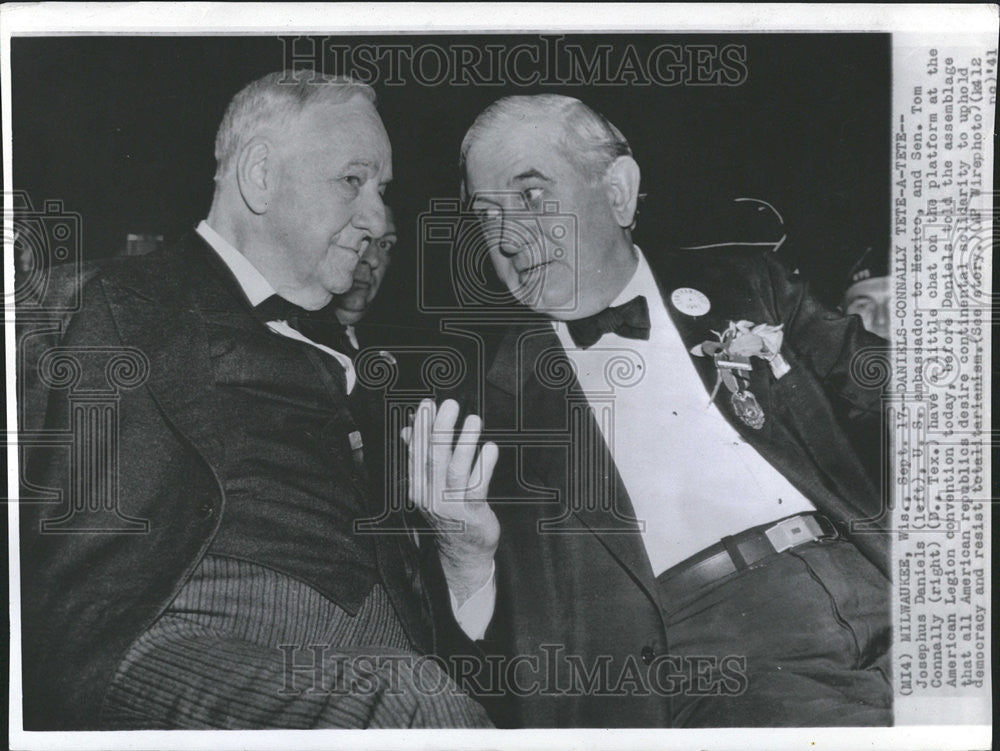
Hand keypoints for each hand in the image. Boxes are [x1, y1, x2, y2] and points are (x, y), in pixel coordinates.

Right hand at [401, 399, 498, 604]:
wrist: (462, 552)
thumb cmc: (449, 510)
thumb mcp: (429, 484)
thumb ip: (419, 455)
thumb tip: (407, 428)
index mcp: (417, 485)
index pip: (416, 451)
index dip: (421, 427)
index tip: (427, 403)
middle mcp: (430, 495)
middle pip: (433, 458)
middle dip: (440, 429)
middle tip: (450, 404)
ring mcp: (450, 505)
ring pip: (455, 470)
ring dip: (464, 443)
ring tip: (474, 420)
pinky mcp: (471, 513)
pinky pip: (477, 487)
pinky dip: (484, 466)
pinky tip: (491, 448)